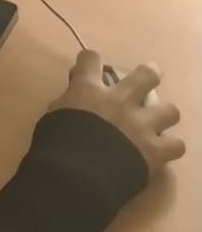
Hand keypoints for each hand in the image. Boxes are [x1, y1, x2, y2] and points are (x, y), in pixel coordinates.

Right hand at [49, 49, 185, 173]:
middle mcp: (120, 100)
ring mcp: (141, 125)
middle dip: (149, 74)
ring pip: (170, 111)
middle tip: (148, 77)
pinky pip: (177, 145)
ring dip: (162, 115)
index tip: (90, 66)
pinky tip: (161, 150)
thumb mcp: (54, 113)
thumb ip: (69, 101)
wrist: (76, 173)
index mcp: (89, 89)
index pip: (91, 58)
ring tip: (156, 122)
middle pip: (146, 75)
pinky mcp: (155, 150)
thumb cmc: (57, 141)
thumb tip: (77, 98)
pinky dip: (169, 146)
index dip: (91, 61)